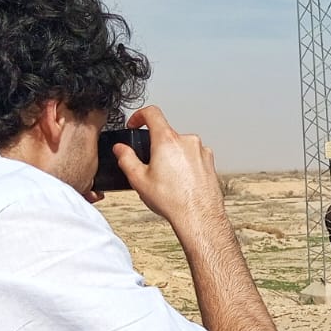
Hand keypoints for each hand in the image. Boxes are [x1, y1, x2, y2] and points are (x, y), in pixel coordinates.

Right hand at [114, 105, 224, 225]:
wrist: (199, 217)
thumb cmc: (173, 200)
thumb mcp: (139, 179)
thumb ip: (126, 158)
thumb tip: (120, 149)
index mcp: (167, 140)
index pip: (152, 113)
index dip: (139, 116)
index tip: (135, 124)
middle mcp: (187, 141)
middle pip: (167, 134)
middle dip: (156, 146)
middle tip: (150, 165)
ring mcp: (201, 151)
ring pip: (181, 146)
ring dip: (172, 156)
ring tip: (168, 179)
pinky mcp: (210, 162)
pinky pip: (194, 156)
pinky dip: (185, 164)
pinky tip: (181, 182)